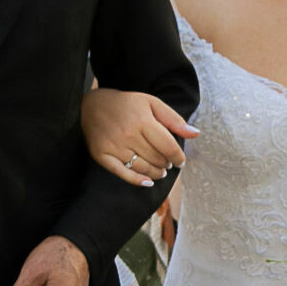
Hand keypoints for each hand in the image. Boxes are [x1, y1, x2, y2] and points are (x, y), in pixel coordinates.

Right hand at [81, 87, 197, 186]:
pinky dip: (137, 181)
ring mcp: (114, 146)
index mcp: (142, 120)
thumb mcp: (151, 103)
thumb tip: (195, 134)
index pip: (168, 146)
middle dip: (167, 164)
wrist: (91, 105)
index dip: (178, 157)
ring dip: (156, 173)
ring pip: (143, 168)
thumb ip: (174, 119)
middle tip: (168, 164)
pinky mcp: (102, 155)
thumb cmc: (126, 104)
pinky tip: (148, 182)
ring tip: (160, 171)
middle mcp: (128, 134)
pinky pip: (123, 173)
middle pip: (156, 158)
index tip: (180, 161)